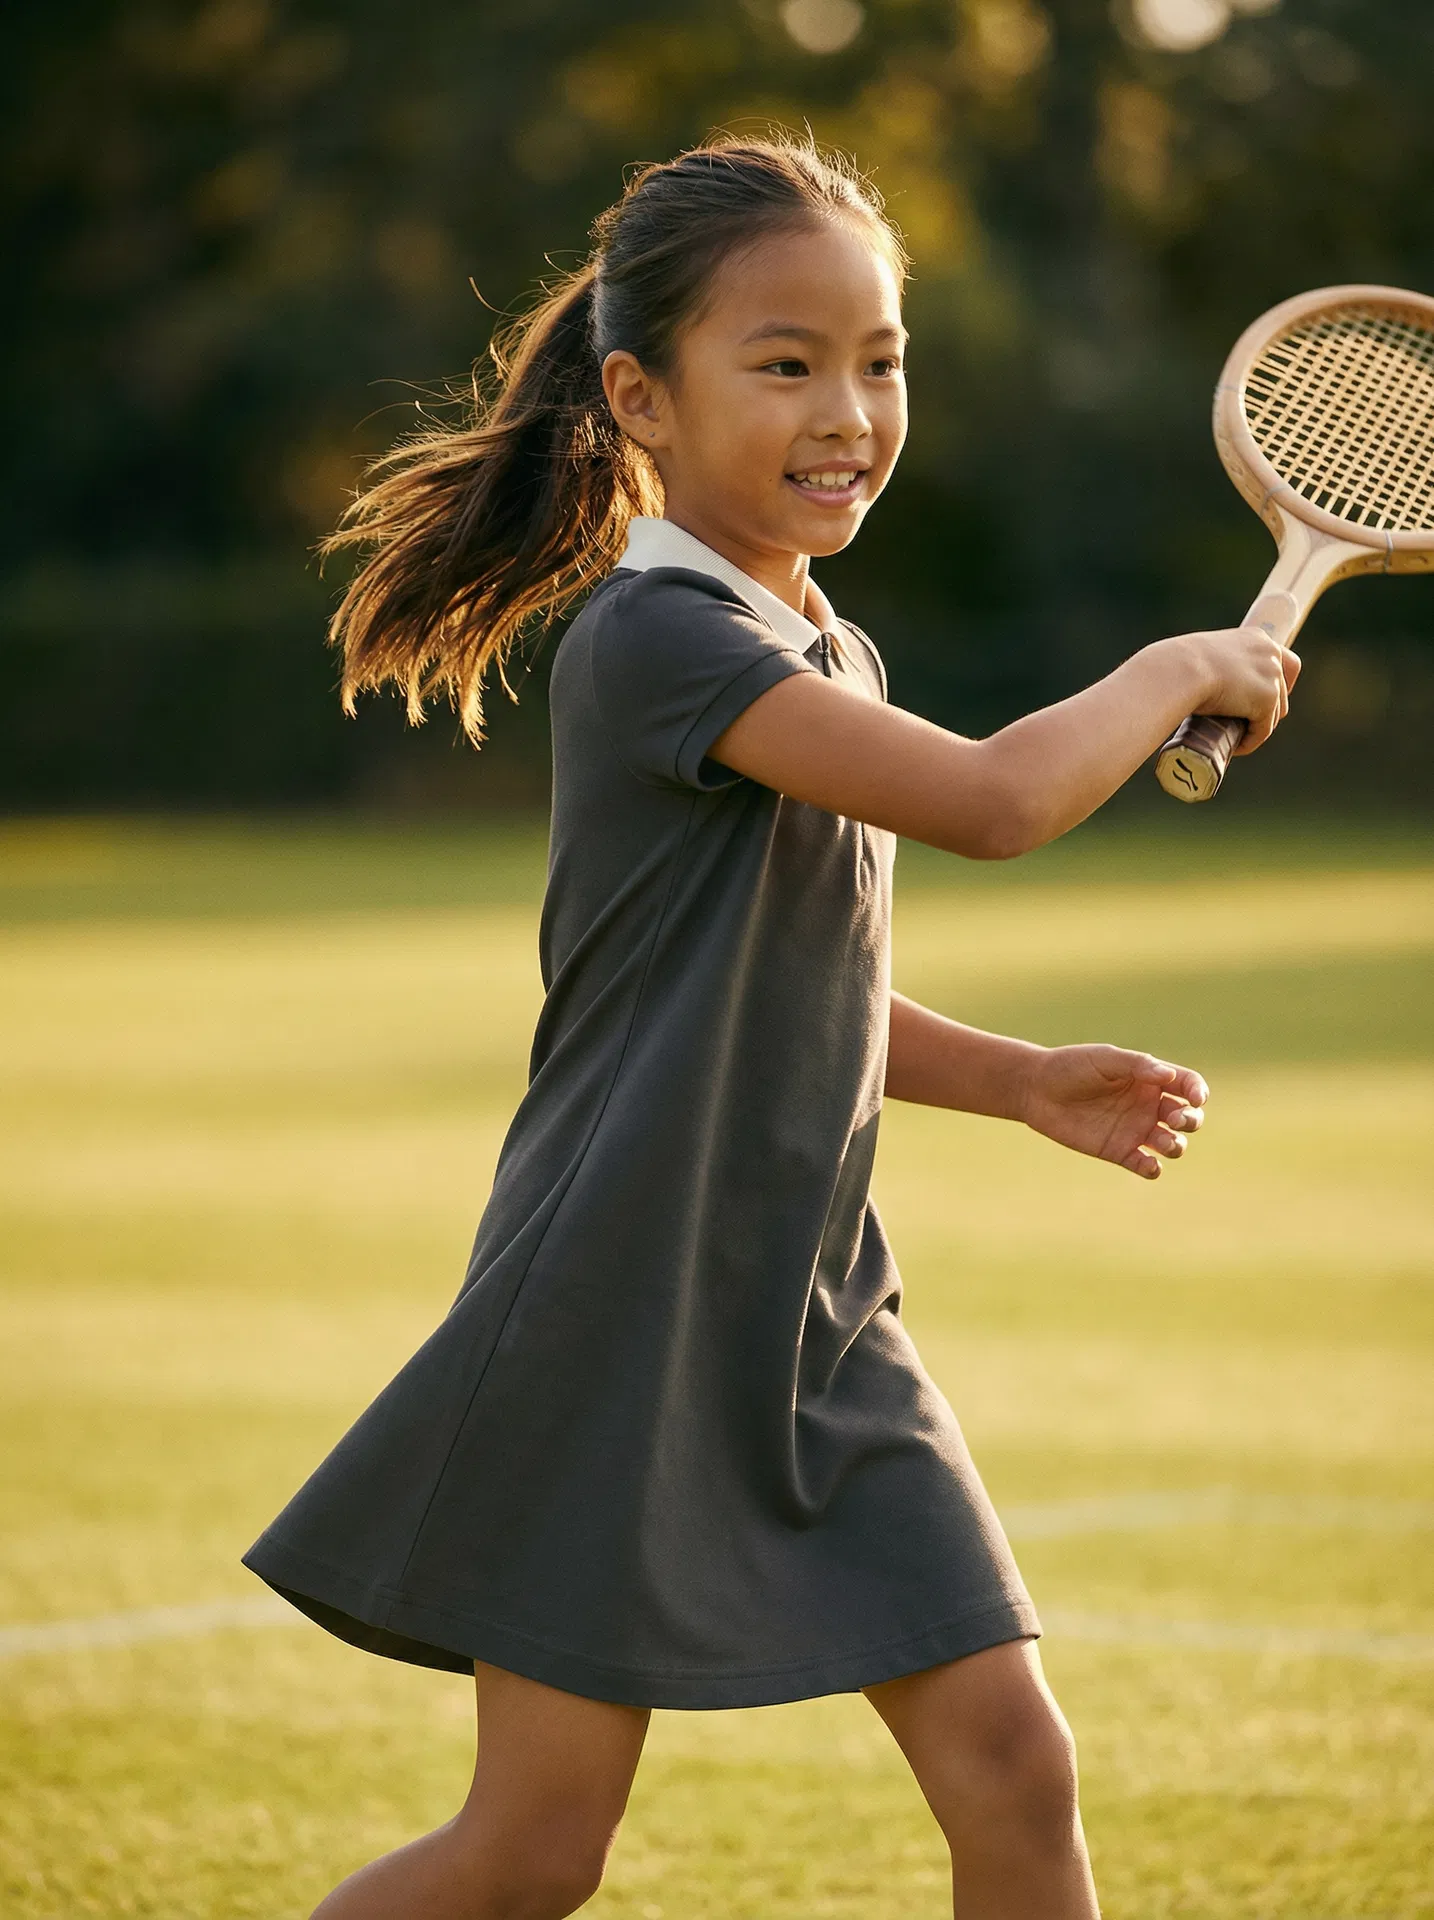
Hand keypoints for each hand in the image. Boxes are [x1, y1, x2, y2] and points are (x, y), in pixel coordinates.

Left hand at [1020, 1045, 1206, 1179]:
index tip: (1196, 1099)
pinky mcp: (1119, 1151)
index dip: (1199, 1092)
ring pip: (1173, 1144)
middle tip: (1174, 1119)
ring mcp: (1135, 1129)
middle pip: (1187, 1117)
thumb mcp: (1106, 1059)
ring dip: (1176, 1145)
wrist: (1036, 1089)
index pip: (1188, 1085)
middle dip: (1190, 1120)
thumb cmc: (1071, 1067)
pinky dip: (1153, 1169)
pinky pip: (1147, 1166)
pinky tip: (1148, 1164)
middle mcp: (1148, 1105)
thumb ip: (1138, 1066)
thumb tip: (1169, 1077)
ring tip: (1165, 1141)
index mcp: (1150, 1078)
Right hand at [1169, 625, 1300, 751]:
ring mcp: (1271, 676)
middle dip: (1269, 710)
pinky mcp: (1267, 700)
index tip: (1269, 697)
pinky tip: (1235, 747)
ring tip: (1236, 737)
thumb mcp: (1206, 657)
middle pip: (1283, 691)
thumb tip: (1212, 688)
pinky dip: (1250, 741)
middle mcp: (1271, 653)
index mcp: (1257, 638)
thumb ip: (1219, 667)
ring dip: (1257, 727)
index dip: (1282, 682)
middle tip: (1248, 724)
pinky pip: (1262, 730)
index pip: (1286, 662)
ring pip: (1273, 714)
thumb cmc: (1179, 665)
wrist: (1181, 671)